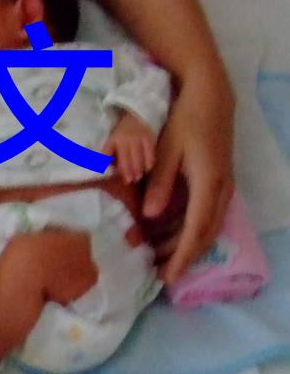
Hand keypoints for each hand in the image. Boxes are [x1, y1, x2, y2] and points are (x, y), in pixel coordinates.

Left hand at [102, 112, 155, 184]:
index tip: (110, 175)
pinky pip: (150, 152)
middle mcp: (124, 139)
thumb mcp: (112, 140)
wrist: (136, 115)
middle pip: (125, 159)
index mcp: (113, 140)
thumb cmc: (122, 132)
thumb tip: (103, 167)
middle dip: (127, 171)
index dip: (107, 164)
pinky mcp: (148, 137)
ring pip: (138, 157)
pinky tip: (148, 169)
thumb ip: (108, 153)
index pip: (107, 154)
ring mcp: (137, 138)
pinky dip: (149, 161)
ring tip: (138, 177)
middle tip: (129, 181)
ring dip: (138, 169)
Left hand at [142, 80, 235, 283]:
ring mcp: (222, 186)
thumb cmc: (185, 120)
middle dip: (183, 256)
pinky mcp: (218, 182)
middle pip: (205, 234)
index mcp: (209, 183)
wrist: (210, 97)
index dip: (182, 256)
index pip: (197, 231)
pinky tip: (166, 233)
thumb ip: (160, 183)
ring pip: (207, 226)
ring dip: (184, 243)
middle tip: (158, 274)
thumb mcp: (167, 150)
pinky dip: (188, 228)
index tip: (167, 277)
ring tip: (157, 257)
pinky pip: (206, 214)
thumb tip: (151, 216)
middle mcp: (221, 190)